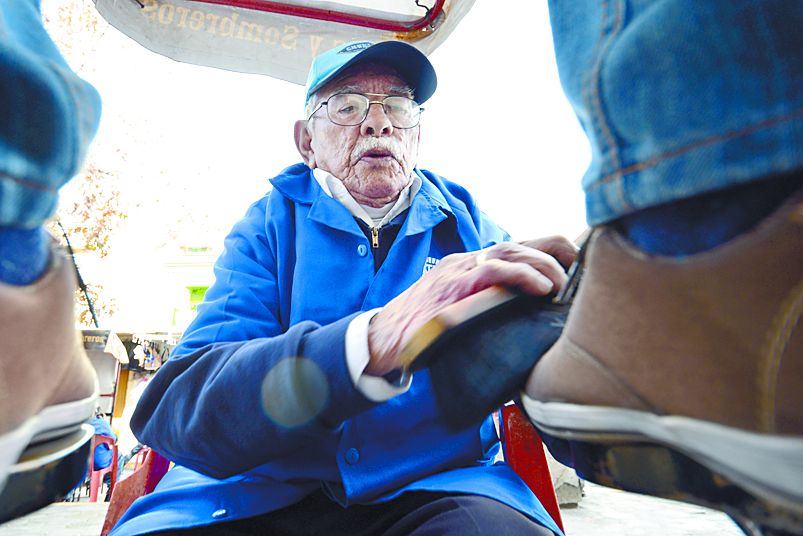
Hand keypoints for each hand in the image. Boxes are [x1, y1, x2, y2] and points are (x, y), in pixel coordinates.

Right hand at [365, 236, 578, 375]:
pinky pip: (494, 270)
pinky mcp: (453, 284)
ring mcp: (459, 270)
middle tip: (579, 271)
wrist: (385, 339)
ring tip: (564, 283)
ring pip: (511, 251)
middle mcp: (468, 261)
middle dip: (555, 252)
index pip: (517, 248)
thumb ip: (489, 311)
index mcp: (472, 267)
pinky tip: (542, 288)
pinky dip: (523, 276)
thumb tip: (526, 328)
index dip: (549, 253)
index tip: (575, 268)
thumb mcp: (462, 315)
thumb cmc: (424, 332)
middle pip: (520, 244)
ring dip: (545, 264)